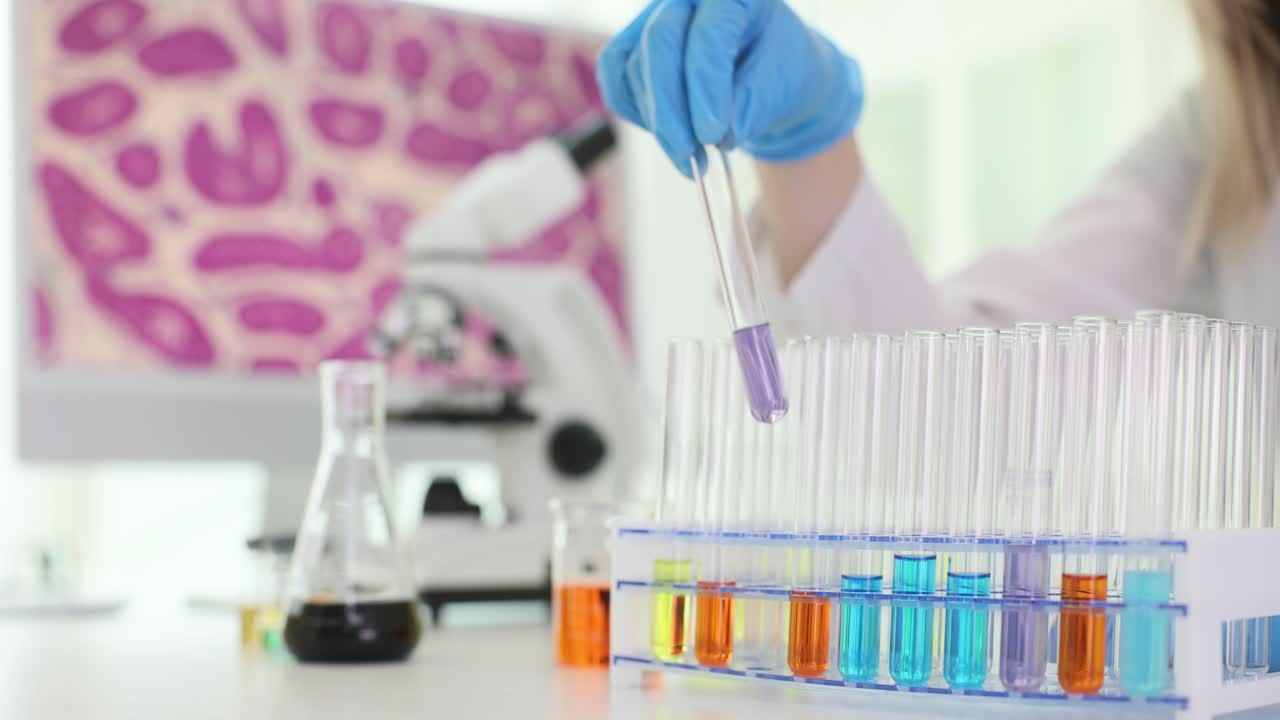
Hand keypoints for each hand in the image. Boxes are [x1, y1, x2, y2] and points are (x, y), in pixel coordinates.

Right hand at [596, 0, 862, 176]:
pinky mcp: (630, 47)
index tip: (713, 136)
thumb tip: (722, 136)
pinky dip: (639, 116)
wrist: (760, 73)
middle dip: (671, 110)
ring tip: (691, 157)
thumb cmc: (774, 70)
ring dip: (660, 124)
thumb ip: (753, 105)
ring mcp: (651, 19)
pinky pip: (617, 83)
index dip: (706, 87)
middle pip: (660, 43)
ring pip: (634, 68)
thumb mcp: (780, 84)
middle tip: (690, 158)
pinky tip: (670, 136)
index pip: (709, 35)